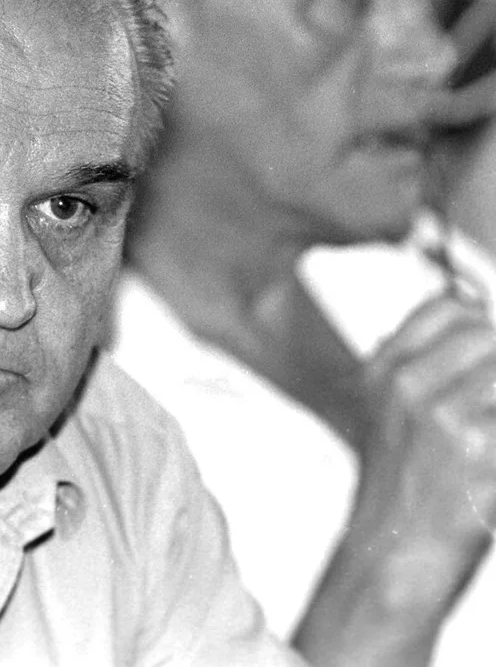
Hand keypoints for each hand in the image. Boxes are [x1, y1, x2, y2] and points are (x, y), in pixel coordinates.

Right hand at [344, 292, 495, 617]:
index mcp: (384, 372)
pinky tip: (494, 460)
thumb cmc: (402, 493)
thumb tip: (476, 319)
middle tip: (485, 404)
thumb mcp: (388, 416)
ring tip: (486, 437)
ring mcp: (447, 418)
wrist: (396, 559)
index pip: (448, 309)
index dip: (481, 323)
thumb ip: (421, 366)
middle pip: (489, 335)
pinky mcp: (483, 452)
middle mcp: (409, 387)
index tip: (486, 354)